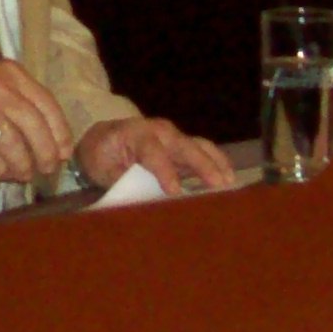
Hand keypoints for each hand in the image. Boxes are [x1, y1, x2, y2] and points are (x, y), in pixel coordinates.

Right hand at [0, 52, 74, 183]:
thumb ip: (23, 102)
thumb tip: (53, 142)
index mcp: (12, 74)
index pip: (47, 104)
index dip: (61, 133)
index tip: (64, 153)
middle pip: (34, 126)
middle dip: (46, 153)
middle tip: (48, 168)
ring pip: (13, 145)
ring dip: (23, 166)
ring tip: (24, 174)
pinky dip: (1, 170)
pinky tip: (3, 174)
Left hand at [73, 114, 236, 195]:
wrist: (103, 138)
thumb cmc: (102, 154)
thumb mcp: (103, 167)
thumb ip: (120, 181)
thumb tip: (137, 199)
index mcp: (137, 134)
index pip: (154, 153)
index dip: (165, 172)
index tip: (175, 192)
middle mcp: (161, 132)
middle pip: (186, 147)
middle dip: (203, 166)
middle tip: (220, 187)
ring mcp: (175, 137)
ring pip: (201, 146)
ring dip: (217, 164)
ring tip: (230, 185)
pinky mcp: (183, 147)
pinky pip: (205, 151)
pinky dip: (218, 164)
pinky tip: (228, 180)